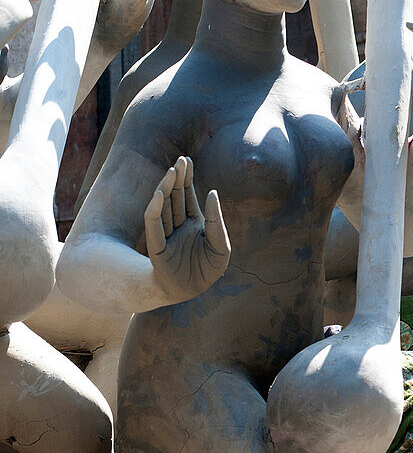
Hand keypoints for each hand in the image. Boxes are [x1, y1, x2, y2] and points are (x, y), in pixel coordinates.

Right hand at [144, 156, 229, 303]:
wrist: (193, 293)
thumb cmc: (207, 271)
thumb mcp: (221, 245)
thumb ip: (216, 220)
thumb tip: (211, 193)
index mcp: (193, 224)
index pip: (188, 197)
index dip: (187, 179)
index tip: (187, 160)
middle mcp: (177, 226)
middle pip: (175, 198)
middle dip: (178, 179)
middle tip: (181, 159)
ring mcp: (166, 235)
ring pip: (164, 207)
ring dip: (167, 189)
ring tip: (172, 172)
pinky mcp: (157, 247)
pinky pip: (153, 225)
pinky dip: (155, 209)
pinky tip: (159, 194)